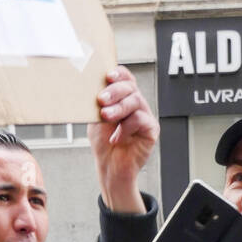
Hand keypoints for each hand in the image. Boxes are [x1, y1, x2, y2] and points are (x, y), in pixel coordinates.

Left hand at [89, 66, 159, 214]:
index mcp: (123, 98)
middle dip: (115, 91)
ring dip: (118, 108)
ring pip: (135, 101)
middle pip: (130, 87)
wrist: (110, 168)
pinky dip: (125, 128)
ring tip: (105, 117)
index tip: (108, 76)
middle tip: (101, 99)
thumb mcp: (95, 119)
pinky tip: (116, 138)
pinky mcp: (151, 130)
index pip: (125, 78)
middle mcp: (135, 105)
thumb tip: (90, 88)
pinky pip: (140, 119)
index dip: (118, 74)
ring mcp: (145, 116)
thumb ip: (97, 104)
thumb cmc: (104, 143)